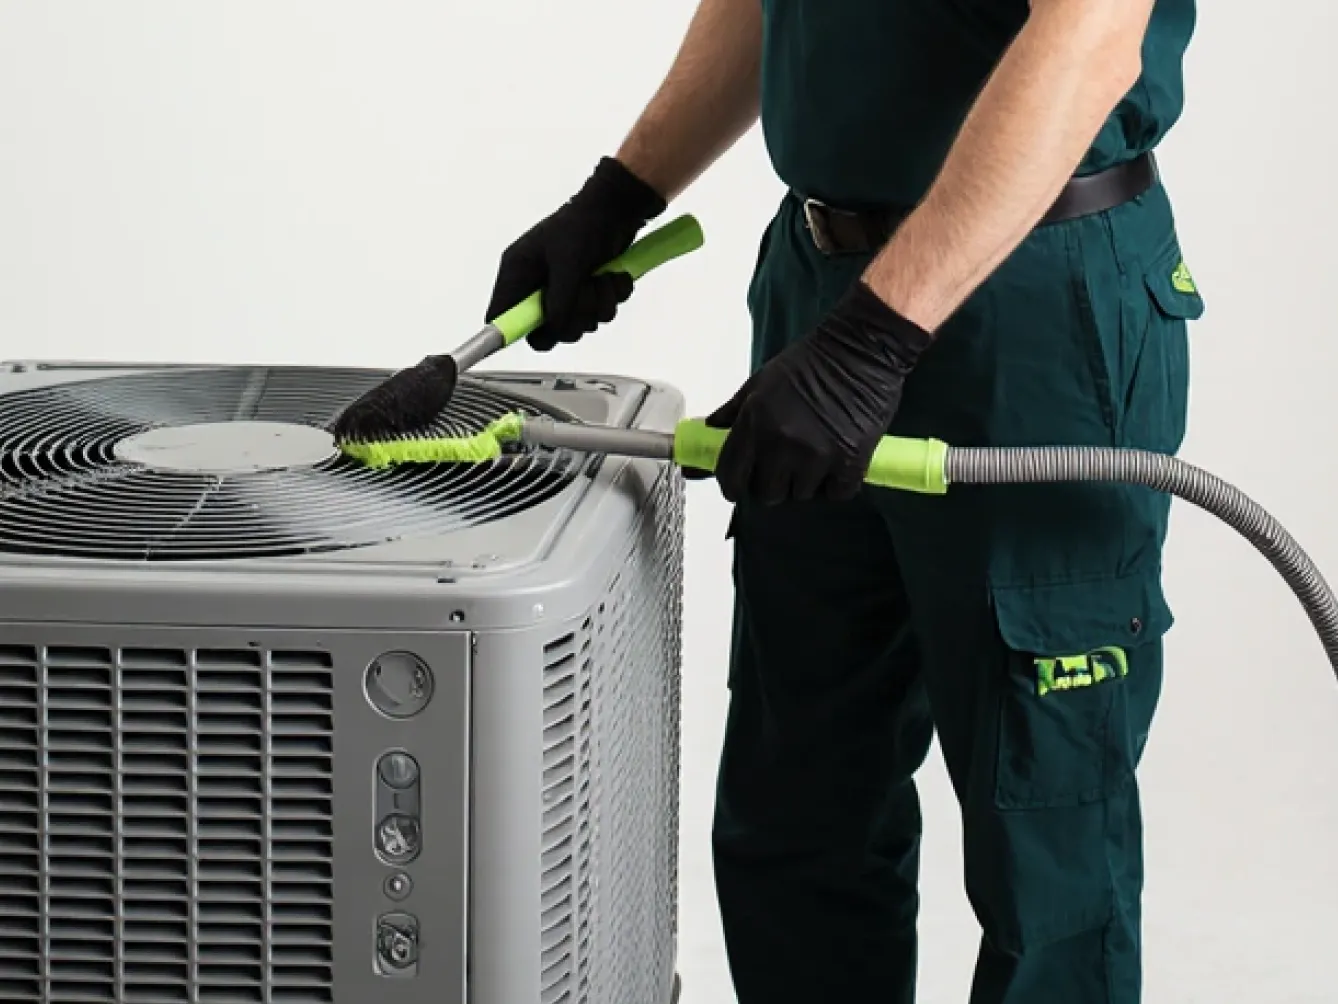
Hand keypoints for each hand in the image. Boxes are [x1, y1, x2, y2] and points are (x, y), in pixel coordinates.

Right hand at [485, 157, 666, 350]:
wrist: (618, 209)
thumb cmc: (585, 225)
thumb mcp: (568, 264)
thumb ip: (560, 301)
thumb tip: (556, 330)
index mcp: (518, 273)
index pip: (500, 315)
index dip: (513, 330)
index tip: (541, 331)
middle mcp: (536, 286)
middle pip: (546, 331)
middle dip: (575, 317)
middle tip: (587, 293)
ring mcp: (562, 291)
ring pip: (579, 324)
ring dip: (599, 304)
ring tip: (604, 277)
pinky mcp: (585, 293)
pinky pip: (600, 314)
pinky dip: (612, 296)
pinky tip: (613, 275)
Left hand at [701, 280, 933, 503]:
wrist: (861, 349)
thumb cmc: (809, 362)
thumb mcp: (761, 381)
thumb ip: (733, 412)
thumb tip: (707, 433)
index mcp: (754, 423)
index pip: (731, 475)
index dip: (733, 486)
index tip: (739, 486)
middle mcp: (781, 444)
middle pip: (767, 493)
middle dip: (772, 483)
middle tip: (784, 466)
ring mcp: (816, 456)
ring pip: (802, 494)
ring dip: (806, 482)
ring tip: (816, 457)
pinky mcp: (850, 462)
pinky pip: (836, 493)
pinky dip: (837, 484)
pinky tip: (838, 463)